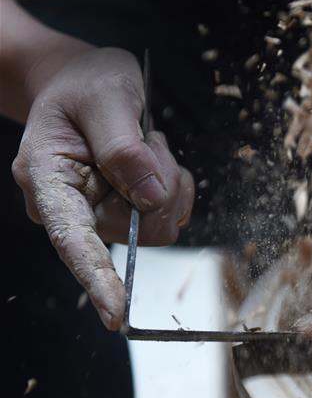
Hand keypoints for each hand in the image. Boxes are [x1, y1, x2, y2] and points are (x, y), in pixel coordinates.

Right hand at [11, 46, 193, 329]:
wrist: (83, 82)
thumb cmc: (86, 85)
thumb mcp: (105, 97)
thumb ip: (124, 147)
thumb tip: (150, 198)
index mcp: (47, 181)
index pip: (72, 241)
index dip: (98, 278)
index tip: (117, 314)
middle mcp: (70, 209)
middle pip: (137, 230)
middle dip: (160, 185)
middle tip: (150, 142)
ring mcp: (100, 216)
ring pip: (159, 224)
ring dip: (170, 184)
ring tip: (148, 145)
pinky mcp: (127, 215)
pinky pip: (170, 217)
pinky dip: (177, 188)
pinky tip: (158, 160)